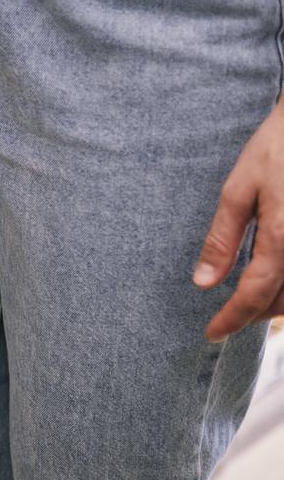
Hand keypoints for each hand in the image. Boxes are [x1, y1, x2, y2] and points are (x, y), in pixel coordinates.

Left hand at [194, 102, 283, 340]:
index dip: (231, 319)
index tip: (211, 333)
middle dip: (255, 313)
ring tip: (250, 301)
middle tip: (226, 316)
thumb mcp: (239, 188)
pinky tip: (276, 277)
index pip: (255, 293)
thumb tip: (204, 283)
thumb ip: (222, 238)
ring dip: (279, 303)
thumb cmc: (279, 147)